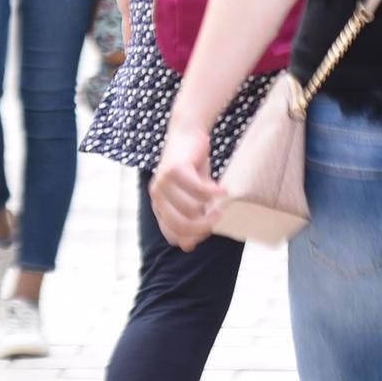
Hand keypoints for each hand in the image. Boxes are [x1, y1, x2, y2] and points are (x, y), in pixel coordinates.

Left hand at [148, 121, 225, 249]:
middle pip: (182, 226)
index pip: (173, 234)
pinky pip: (199, 190)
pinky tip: (224, 190)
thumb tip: (188, 246)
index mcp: (159, 205)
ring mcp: (163, 182)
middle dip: (204, 227)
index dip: (193, 237)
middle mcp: (157, 195)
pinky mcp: (175, 169)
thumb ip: (192, 217)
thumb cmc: (192, 167)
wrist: (187, 134)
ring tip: (222, 201)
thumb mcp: (193, 196)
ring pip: (191, 209)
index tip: (209, 231)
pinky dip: (215, 192)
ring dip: (212, 208)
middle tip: (219, 218)